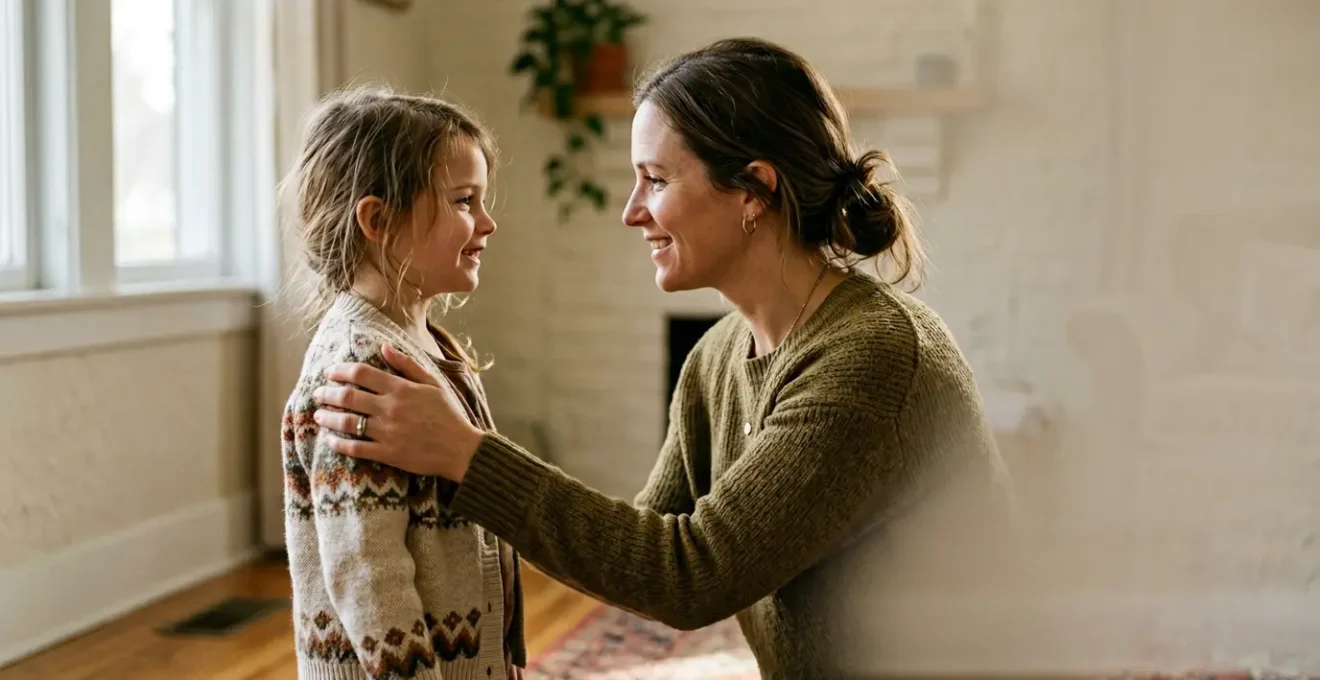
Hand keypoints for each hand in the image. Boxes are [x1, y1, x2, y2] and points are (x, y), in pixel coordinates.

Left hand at [312, 344, 482, 480]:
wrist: (461, 449)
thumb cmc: (448, 415)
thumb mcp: (432, 384)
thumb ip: (407, 365)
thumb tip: (384, 348)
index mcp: (401, 389)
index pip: (362, 374)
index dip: (341, 370)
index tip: (330, 372)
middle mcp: (390, 409)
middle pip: (348, 396)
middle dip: (327, 393)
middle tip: (318, 393)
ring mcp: (387, 432)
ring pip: (347, 422)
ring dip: (328, 417)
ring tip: (318, 415)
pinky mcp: (387, 454)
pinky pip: (355, 448)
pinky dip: (338, 444)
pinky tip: (329, 440)